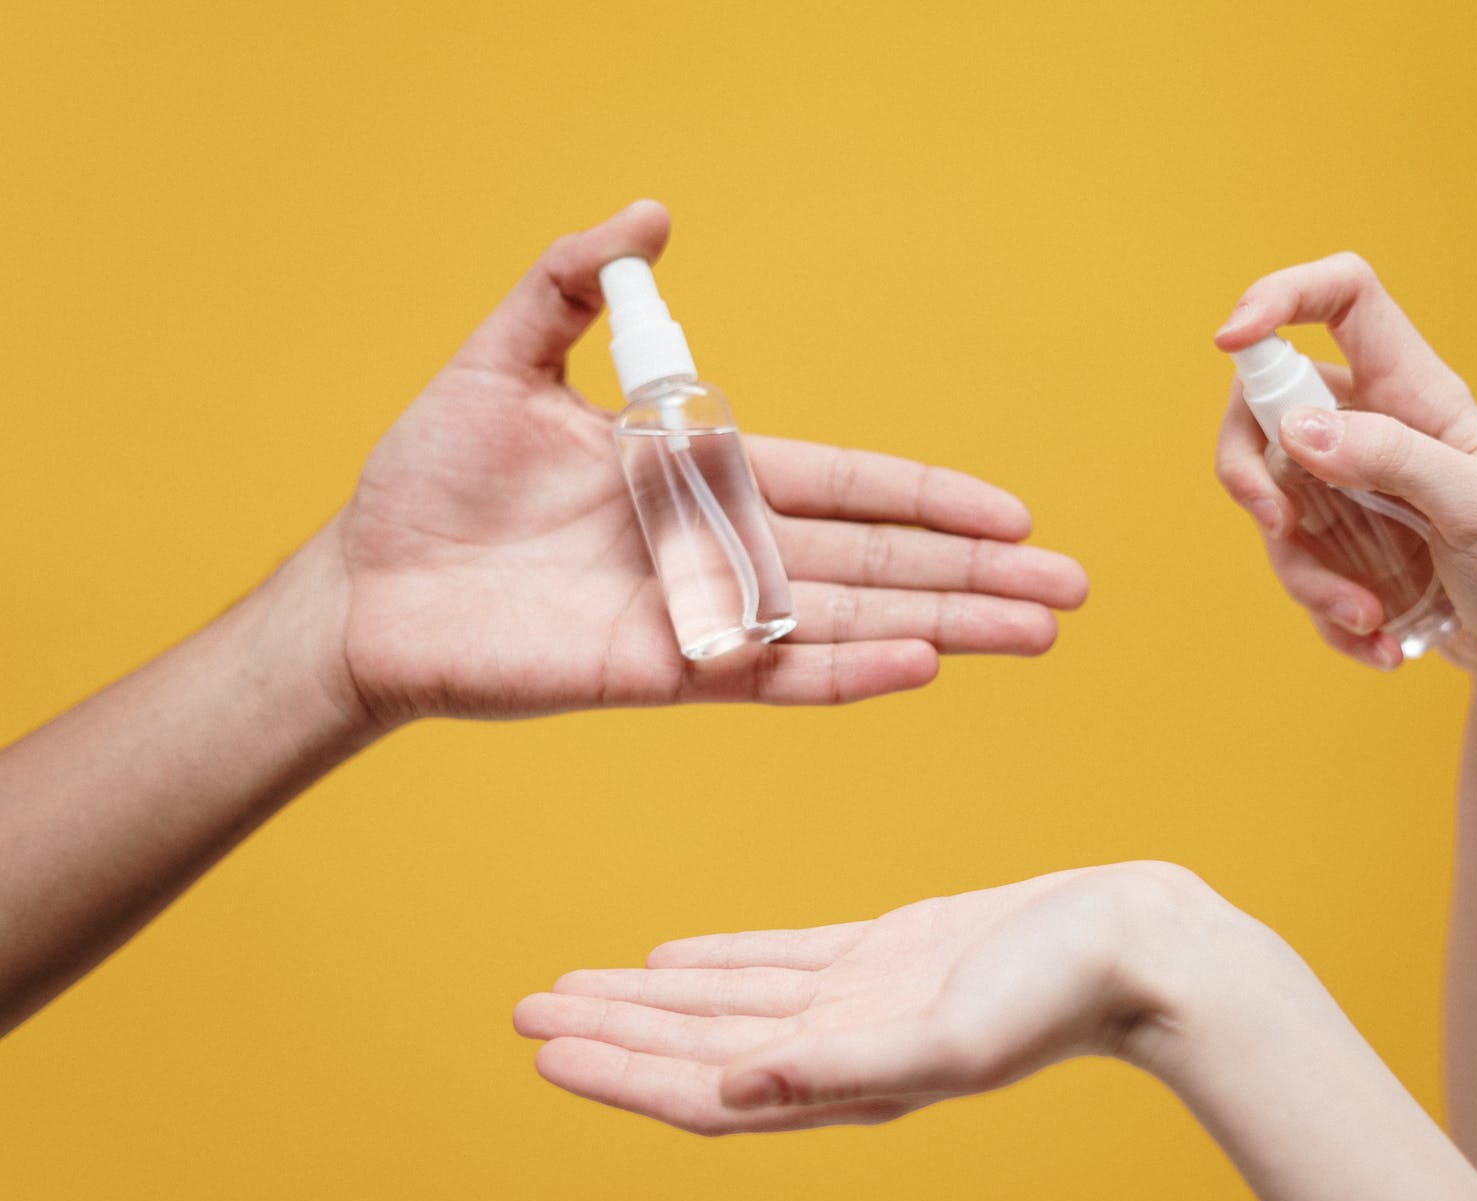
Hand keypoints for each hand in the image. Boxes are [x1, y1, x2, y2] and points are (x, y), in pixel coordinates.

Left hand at [333, 201, 1087, 725]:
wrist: (362, 586)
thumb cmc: (430, 478)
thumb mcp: (503, 356)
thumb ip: (578, 283)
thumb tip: (652, 210)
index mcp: (702, 475)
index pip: (847, 487)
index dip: (931, 500)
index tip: (1014, 513)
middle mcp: (720, 549)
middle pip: (877, 561)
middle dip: (977, 575)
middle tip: (1072, 590)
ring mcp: (699, 617)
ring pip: (848, 619)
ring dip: (946, 625)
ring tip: (1036, 634)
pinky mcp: (661, 673)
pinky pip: (772, 673)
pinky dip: (847, 670)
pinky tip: (924, 664)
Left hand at [512, 863, 1220, 1133]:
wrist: (1141, 948)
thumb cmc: (1062, 998)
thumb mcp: (951, 1041)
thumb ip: (842, 1070)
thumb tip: (737, 1090)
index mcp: (846, 1082)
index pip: (703, 1089)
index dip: (618, 1073)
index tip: (541, 1048)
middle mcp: (839, 1049)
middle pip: (695, 1047)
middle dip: (609, 1033)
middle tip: (521, 1012)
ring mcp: (860, 999)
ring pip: (724, 1002)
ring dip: (646, 998)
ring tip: (573, 986)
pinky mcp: (887, 953)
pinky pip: (777, 959)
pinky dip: (716, 960)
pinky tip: (670, 956)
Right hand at [1212, 253, 1476, 679]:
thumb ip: (1392, 458)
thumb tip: (1298, 429)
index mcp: (1414, 390)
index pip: (1341, 298)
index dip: (1280, 296)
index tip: (1229, 340)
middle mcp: (1370, 427)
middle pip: (1265, 408)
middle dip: (1250, 472)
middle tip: (1277, 526)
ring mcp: (1348, 489)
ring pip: (1272, 505)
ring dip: (1306, 574)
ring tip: (1369, 618)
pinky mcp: (1341, 548)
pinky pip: (1296, 569)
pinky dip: (1325, 615)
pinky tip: (1378, 643)